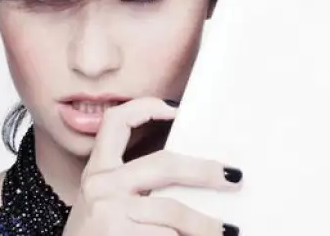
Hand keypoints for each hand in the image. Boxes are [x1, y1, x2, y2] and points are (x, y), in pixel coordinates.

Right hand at [62, 97, 241, 235]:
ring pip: (174, 212)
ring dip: (205, 226)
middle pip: (164, 165)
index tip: (176, 108)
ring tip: (224, 231)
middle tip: (232, 177)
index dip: (145, 107)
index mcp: (97, 170)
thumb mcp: (104, 202)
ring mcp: (110, 212)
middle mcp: (101, 185)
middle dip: (204, 171)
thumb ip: (133, 183)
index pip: (116, 121)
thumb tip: (191, 171)